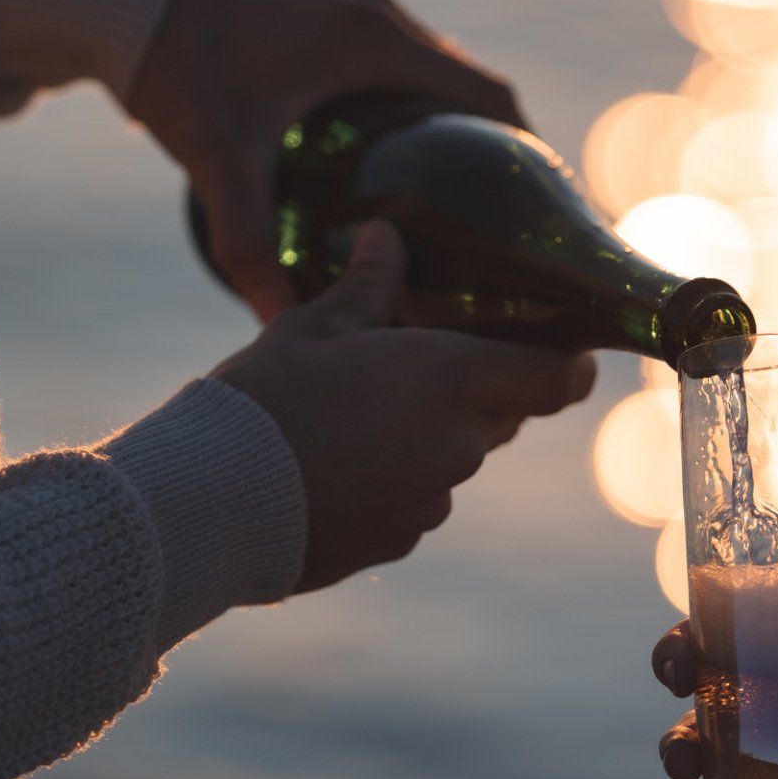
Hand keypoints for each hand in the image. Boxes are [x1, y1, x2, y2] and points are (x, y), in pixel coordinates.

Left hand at [128, 0, 523, 321]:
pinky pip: (399, 67)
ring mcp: (353, 11)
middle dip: (494, 156)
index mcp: (378, 40)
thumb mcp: (218, 159)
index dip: (526, 156)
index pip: (489, 99)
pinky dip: (416, 111)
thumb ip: (246, 243)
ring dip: (454, 132)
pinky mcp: (327, 16)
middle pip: (471, 92)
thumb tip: (276, 325)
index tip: (541, 215)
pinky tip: (398, 168)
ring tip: (461, 209)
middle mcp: (379, 18)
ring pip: (434, 78)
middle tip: (502, 230)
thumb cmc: (176, 65)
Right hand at [213, 221, 593, 591]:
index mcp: (450, 379)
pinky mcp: (398, 542)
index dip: (567, 364)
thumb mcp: (312, 327)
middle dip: (474, 392)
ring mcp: (431, 502)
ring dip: (424, 439)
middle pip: (500, 416)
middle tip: (419, 367)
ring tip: (354, 420)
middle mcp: (457, 444)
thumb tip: (385, 236)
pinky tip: (333, 468)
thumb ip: (366, 287)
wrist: (210, 504)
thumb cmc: (264, 400)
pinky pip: (414, 503)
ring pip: (452, 460)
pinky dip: (390, 484)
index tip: (564, 352)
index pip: (555, 379)